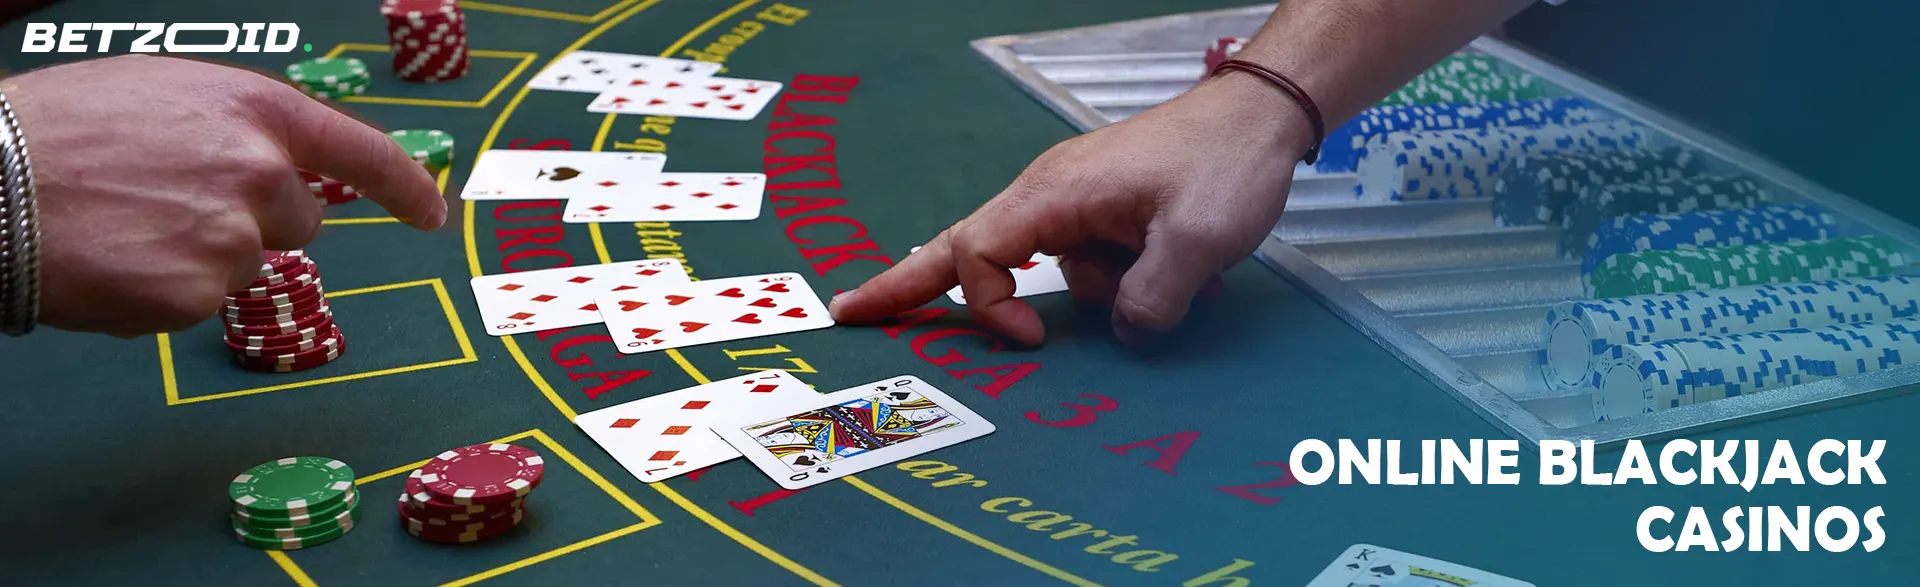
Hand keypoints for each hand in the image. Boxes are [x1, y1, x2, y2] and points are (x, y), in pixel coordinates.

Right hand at [7, 55, 445, 335]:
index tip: (430, 213)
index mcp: (256, 110)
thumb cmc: (64, 130)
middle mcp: (260, 171)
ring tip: (127, 225)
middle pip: (297, 223)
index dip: (404, 186)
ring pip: (246, 266)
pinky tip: (116, 261)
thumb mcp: (166, 98)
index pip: (361, 150)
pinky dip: (162, 291)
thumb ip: (237, 130)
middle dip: (249, 223)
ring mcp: (234, 236)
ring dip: (200, 258)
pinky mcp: (199, 294)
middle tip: (168, 204)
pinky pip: (200, 302)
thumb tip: (278, 170)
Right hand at [829, 73, 1315, 346]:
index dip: (991, 307)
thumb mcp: (1195, 244)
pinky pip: (1091, 260)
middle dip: (908, 285)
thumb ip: (1147, 304)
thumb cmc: (1224, 163)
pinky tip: (1182, 272)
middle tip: (847, 312)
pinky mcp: (1102, 209)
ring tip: (1180, 275)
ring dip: (1102, 292)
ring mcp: (1074, 200)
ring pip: (1054, 270)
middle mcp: (1049, 194)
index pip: (977, 254)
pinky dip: (1126, 277)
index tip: (1033, 342)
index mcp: (1053, 193)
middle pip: (962, 247)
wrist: (1263, 117)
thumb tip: (1122, 334)